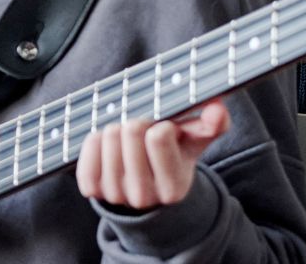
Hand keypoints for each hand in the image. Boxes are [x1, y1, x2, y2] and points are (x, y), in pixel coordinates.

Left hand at [77, 99, 229, 210]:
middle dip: (138, 122)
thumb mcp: (194, 145)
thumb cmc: (173, 159)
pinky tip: (110, 146)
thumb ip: (211, 126)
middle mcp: (143, 196)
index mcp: (173, 187)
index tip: (164, 130)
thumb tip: (218, 109)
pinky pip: (88, 148)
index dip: (161, 124)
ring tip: (128, 140)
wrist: (146, 190)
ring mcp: (115, 194)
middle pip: (130, 132)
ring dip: (117, 129)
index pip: (157, 137)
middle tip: (143, 130)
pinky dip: (97, 139)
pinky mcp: (92, 188)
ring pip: (108, 136)